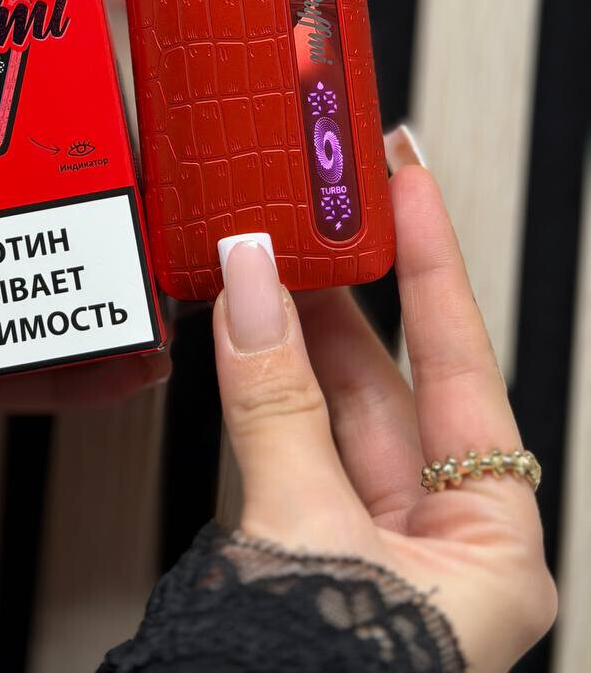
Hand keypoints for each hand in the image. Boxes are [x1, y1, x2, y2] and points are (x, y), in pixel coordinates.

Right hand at [213, 128, 555, 672]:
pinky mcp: (302, 542)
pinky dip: (257, 379)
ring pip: (328, 405)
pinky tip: (240, 323)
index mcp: (492, 551)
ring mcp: (365, 539)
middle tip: (309, 209)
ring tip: (262, 248)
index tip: (408, 181)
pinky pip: (284, 437)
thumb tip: (249, 283)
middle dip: (343, 291)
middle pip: (391, 379)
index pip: (466, 366)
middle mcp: (439, 541)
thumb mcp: (302, 526)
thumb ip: (271, 397)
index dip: (434, 263)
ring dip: (289, 329)